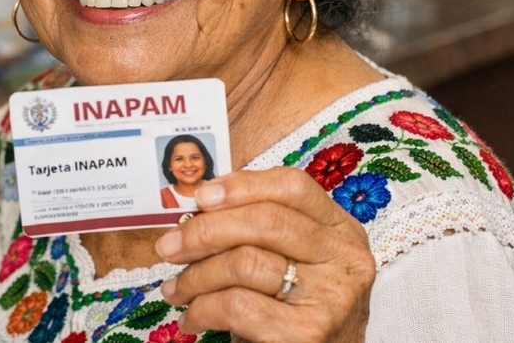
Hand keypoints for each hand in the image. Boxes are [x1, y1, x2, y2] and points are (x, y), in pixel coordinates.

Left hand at [156, 168, 374, 342]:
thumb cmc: (291, 311)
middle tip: (169, 248)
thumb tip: (196, 208)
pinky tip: (193, 318)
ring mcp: (332, 297)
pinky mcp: (308, 333)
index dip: (242, 185)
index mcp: (340, 231)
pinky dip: (202, 309)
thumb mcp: (287, 262)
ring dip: (195, 277)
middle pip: (265, 221)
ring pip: (244, 263)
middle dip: (203, 231)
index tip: (201, 196)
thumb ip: (255, 231)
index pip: (293, 186)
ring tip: (177, 290)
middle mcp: (345, 259)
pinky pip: (236, 305)